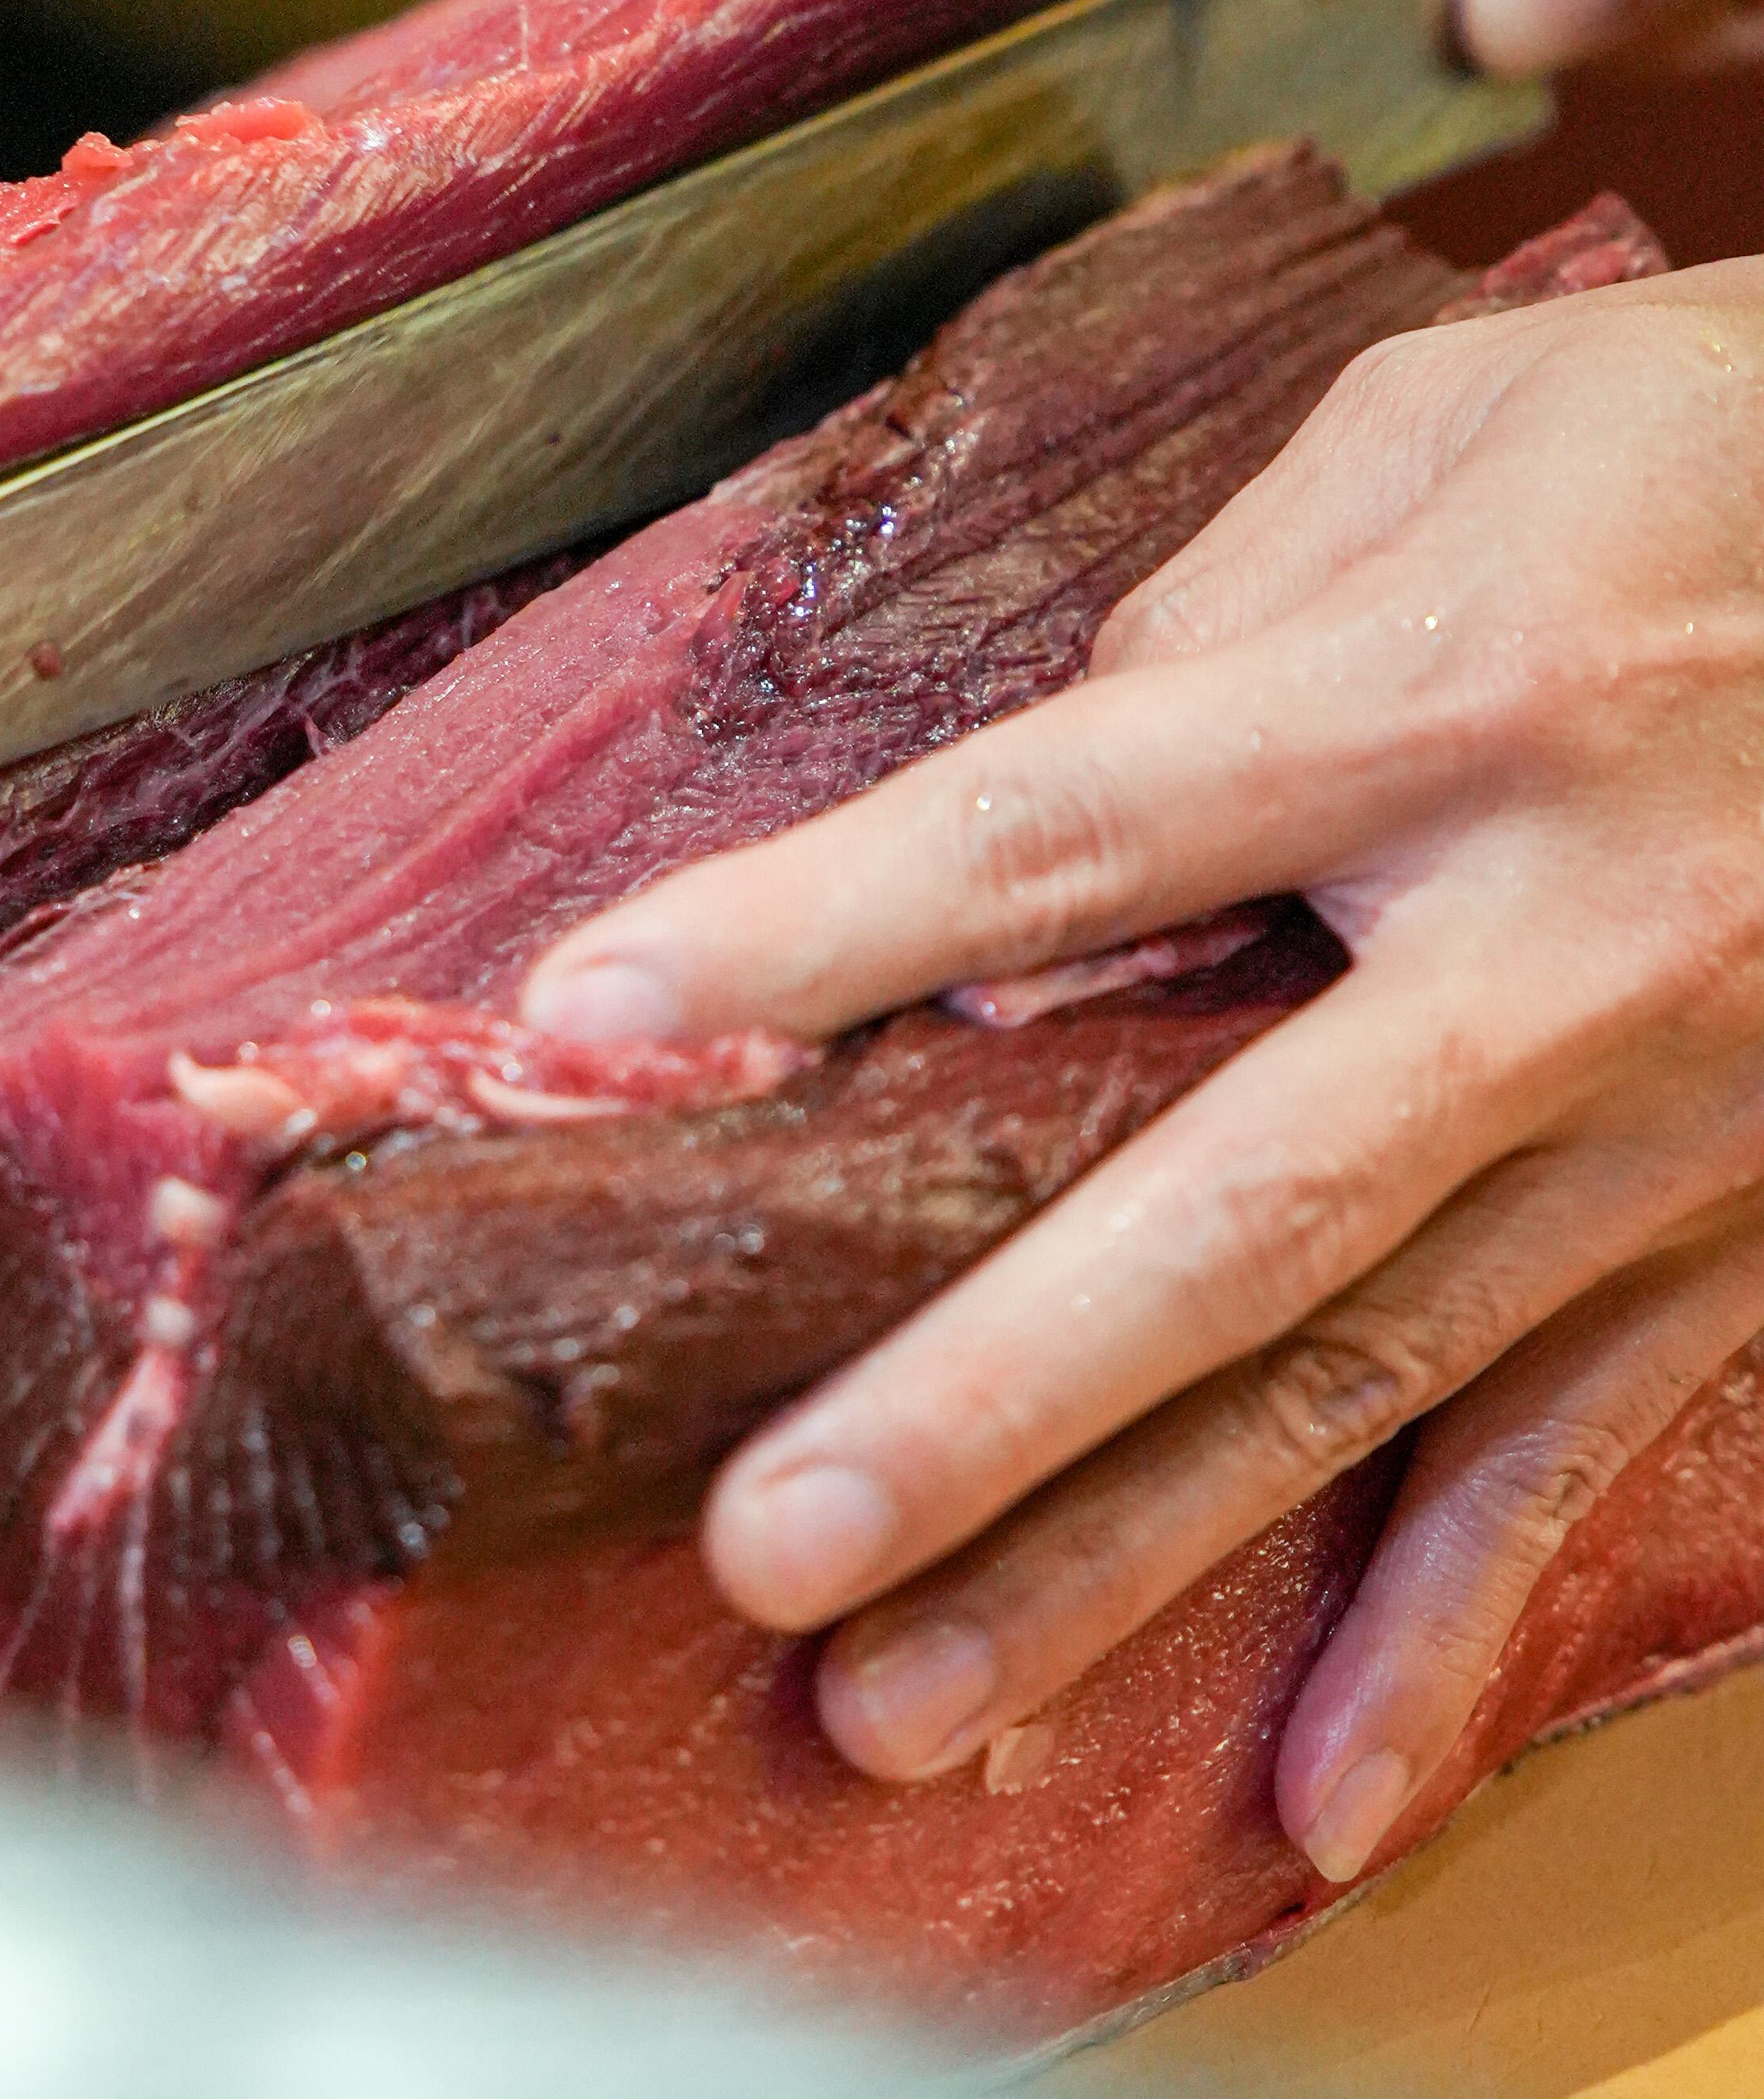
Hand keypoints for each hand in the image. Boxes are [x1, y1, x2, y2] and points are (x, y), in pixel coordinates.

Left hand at [521, 268, 1763, 1881]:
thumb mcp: (1452, 426)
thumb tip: (1036, 802)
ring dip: (1127, 1565)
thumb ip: (1214, 611)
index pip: (1063, 829)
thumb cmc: (1706, 450)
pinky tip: (1312, 1806)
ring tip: (902, 1713)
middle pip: (1226, 1204)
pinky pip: (1578, 1453)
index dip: (814, 927)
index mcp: (1444, 701)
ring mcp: (1668, 1119)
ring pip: (1363, 1377)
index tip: (586, 1023)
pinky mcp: (1746, 1225)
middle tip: (762, 1547)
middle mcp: (1556, 944)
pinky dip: (1445, 1641)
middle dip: (986, 1396)